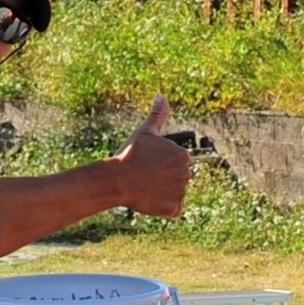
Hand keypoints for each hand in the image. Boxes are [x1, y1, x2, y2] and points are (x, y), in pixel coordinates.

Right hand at [113, 96, 191, 216]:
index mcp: (183, 155)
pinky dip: (162, 208)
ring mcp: (181, 192)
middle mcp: (187, 173)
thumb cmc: (129, 155)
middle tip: (145, 177)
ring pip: (174, 194)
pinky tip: (149, 199)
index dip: (160, 166)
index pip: (176, 164)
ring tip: (145, 187)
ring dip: (162, 193)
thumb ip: (157, 115)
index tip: (147, 164)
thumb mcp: (144, 132)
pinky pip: (172, 210)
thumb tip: (161, 95)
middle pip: (177, 179)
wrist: (116, 179)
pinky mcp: (173, 208)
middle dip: (163, 180)